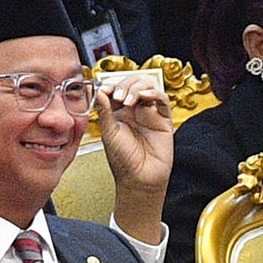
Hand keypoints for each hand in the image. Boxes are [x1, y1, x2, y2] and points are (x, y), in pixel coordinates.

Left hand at [96, 67, 177, 205]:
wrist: (139, 179)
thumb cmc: (123, 160)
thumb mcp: (108, 133)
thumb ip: (105, 110)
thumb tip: (99, 90)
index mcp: (119, 112)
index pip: (117, 88)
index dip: (111, 85)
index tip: (105, 89)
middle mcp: (134, 110)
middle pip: (132, 83)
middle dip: (124, 85)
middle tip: (118, 95)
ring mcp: (149, 113)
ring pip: (147, 87)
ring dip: (136, 88)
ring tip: (128, 100)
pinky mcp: (163, 119)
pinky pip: (161, 99)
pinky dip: (153, 93)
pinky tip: (144, 97)